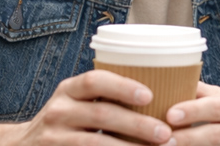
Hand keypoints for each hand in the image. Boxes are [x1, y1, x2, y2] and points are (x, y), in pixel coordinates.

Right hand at [0, 71, 171, 145]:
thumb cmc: (67, 120)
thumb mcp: (77, 101)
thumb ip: (106, 96)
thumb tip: (164, 90)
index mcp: (69, 89)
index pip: (95, 81)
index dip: (123, 86)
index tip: (150, 96)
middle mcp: (58, 110)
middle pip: (102, 115)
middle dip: (138, 126)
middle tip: (166, 134)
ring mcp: (53, 137)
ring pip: (95, 143)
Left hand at [165, 83, 219, 145]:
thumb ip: (200, 95)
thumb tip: (166, 84)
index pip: (212, 100)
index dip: (191, 105)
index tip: (169, 110)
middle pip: (216, 116)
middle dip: (193, 116)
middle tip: (169, 121)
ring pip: (219, 139)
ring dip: (194, 140)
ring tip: (170, 145)